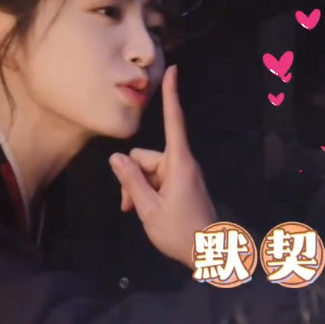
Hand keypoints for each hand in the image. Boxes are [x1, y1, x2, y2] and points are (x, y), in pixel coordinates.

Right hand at [109, 66, 216, 268]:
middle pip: (146, 157)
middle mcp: (183, 164)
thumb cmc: (180, 232)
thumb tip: (116, 158)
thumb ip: (131, 182)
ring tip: (138, 213)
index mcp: (179, 164)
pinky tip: (144, 212)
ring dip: (138, 189)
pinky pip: (157, 180)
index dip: (171, 96)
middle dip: (132, 177)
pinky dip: (147, 192)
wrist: (207, 253)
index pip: (174, 122)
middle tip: (128, 207)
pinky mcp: (183, 184)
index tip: (174, 70)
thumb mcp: (148, 209)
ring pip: (148, 170)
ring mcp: (183, 174)